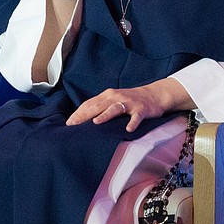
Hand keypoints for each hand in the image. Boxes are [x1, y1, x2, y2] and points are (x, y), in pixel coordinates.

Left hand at [66, 79, 192, 132]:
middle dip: (85, 115)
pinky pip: (136, 117)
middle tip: (74, 124)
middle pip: (98, 106)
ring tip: (96, 123)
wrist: (154, 95)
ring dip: (105, 115)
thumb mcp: (113, 100)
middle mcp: (117, 97)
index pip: (90, 104)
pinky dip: (133, 122)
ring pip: (115, 108)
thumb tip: (81, 118)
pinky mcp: (141, 110)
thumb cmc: (130, 100)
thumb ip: (100, 106)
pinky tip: (129, 129)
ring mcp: (129, 103)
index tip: (68, 123)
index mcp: (108, 95)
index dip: (79, 113)